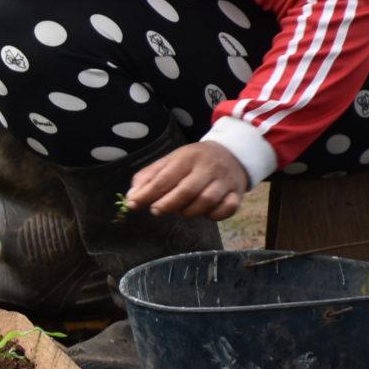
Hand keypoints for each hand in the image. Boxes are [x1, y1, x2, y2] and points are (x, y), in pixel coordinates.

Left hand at [125, 141, 247, 219]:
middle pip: (186, 191)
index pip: (165, 178)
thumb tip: (131, 197)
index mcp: (187, 158)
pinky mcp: (237, 193)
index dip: (147, 194)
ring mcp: (224, 181)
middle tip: (156, 210)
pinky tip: (204, 213)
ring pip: (206, 202)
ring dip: (189, 211)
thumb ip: (148, 177)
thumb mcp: (169, 161)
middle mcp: (208, 168)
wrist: (232, 153)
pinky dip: (214, 215)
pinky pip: (227, 209)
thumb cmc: (193, 161)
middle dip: (167, 205)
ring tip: (180, 210)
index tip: (133, 204)